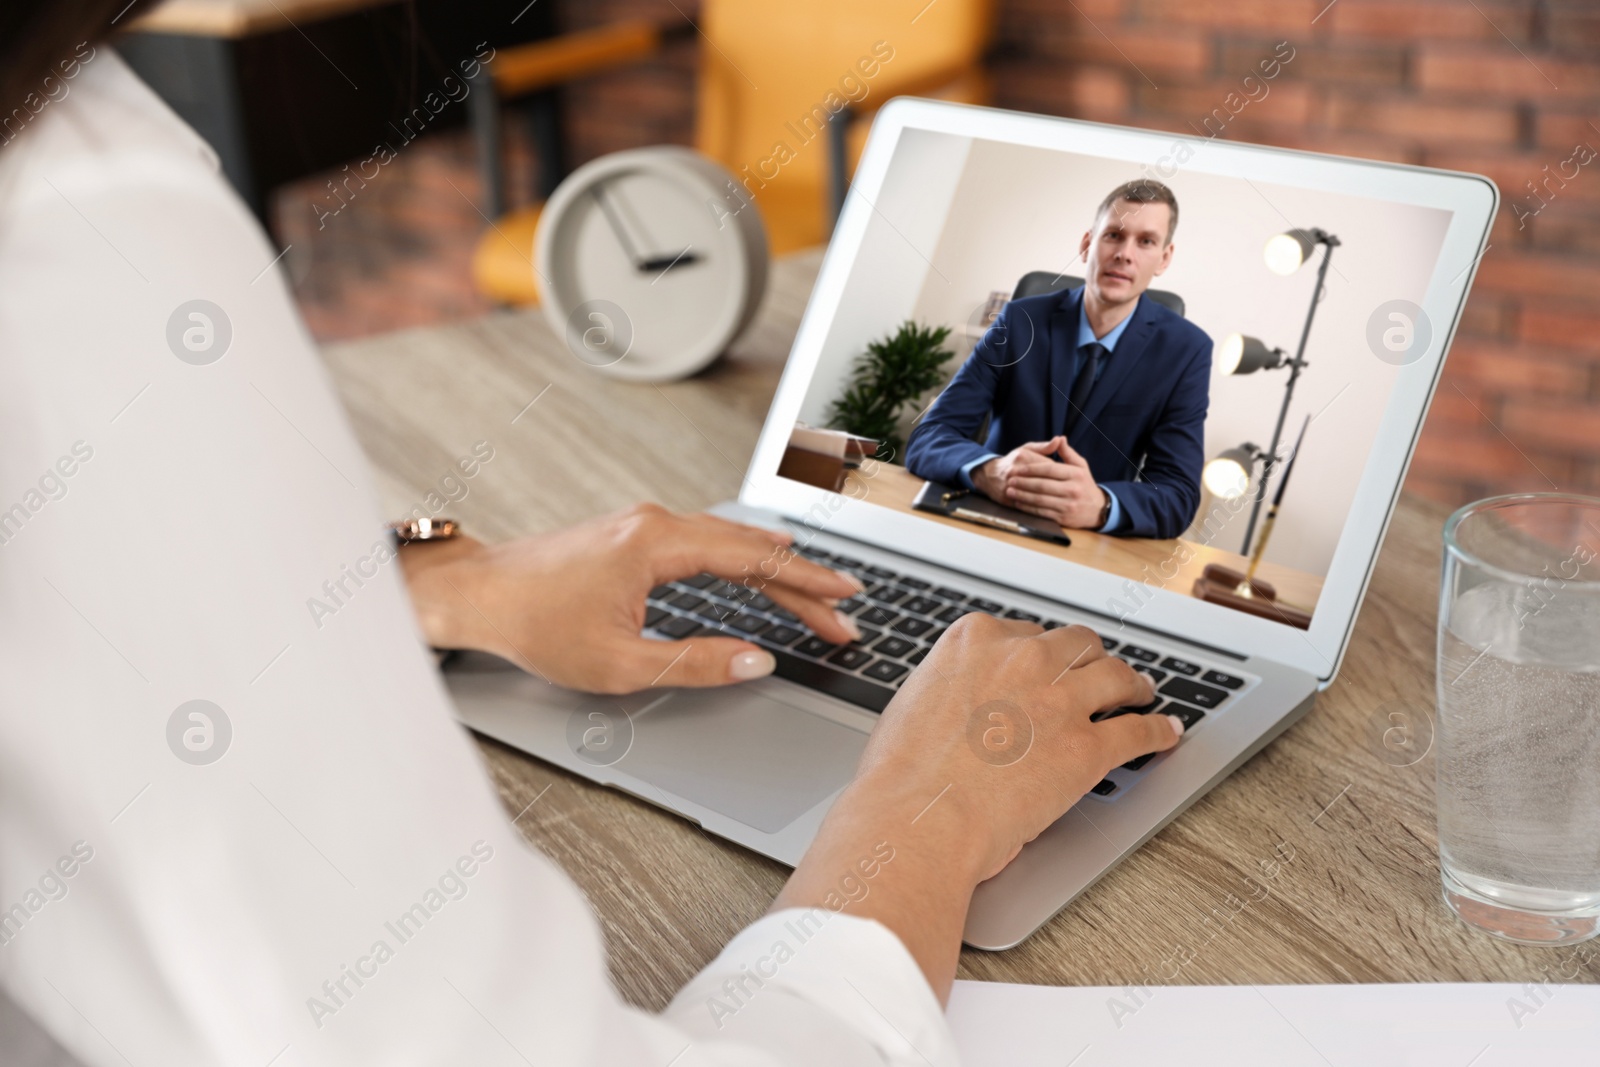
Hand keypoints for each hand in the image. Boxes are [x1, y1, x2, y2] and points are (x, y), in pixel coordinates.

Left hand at [398, 504, 863, 692]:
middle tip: (844, 615)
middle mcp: (655, 523)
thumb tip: (757, 662)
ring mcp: (644, 524)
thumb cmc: (534, 625)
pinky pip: (707, 541)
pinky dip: (744, 560)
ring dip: (775, 571)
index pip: (754, 561)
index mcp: (657, 545)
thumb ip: (696, 663)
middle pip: (751, 549)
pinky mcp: (634, 534)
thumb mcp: (619, 663)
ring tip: (816, 598)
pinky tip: (760, 568)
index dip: (806, 583)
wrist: (478, 594)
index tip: (845, 599)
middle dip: (802, 583)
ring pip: (731, 542)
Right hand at [773, 616, 1182, 1000]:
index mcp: (976, 640)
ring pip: (1115, 676)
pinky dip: (1158, 732)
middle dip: (1090, 659)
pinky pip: (1138, 731)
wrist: (920, 816)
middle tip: (1098, 673)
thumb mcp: (916, 705)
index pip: (1025, 633)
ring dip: (1133, 684)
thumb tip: (967, 706)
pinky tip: (1167, 734)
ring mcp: (1061, 699)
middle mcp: (1024, 658)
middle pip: (1077, 644)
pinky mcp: (1089, 745)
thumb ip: (953, 690)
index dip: (1041, 653)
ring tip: (1140, 693)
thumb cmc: (903, 775)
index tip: (1047, 665)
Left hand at [974, 436, 1106, 528]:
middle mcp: (1072, 490)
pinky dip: (1028, 508)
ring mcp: (1067, 505)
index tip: (1018, 468)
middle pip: (1042, 485)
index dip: (1031, 469)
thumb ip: (1068, 453)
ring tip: (1010, 490)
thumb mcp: (1081, 466)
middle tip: (1010, 479)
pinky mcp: (1063, 518)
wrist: (1097, 509)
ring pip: (1040, 500)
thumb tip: (1059, 438)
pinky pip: (1041, 512)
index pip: (1049, 469)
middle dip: (1023, 482)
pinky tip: (1018, 503)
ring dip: (1022, 495)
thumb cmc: (1085, 485)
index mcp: (1076, 474)